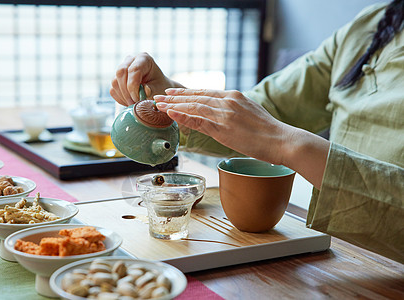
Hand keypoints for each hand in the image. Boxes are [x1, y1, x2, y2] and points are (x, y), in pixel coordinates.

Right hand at [110, 52, 182, 105]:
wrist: (157, 88)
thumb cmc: (160, 86)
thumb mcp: (160, 88)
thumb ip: (152, 89)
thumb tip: (145, 90)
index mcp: (143, 58)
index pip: (133, 69)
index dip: (133, 86)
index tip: (137, 99)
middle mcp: (130, 60)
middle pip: (121, 73)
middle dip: (126, 91)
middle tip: (134, 104)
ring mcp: (122, 69)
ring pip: (115, 82)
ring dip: (123, 96)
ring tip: (134, 105)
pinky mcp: (117, 79)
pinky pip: (113, 90)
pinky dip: (120, 99)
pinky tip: (130, 103)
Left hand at [154, 88, 329, 188]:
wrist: (282, 140)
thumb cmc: (269, 132)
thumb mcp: (249, 114)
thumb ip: (233, 111)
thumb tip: (221, 116)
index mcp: (234, 96)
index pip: (205, 92)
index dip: (188, 92)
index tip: (174, 92)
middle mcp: (228, 100)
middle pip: (196, 96)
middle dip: (176, 96)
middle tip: (159, 95)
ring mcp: (225, 113)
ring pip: (193, 106)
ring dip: (174, 104)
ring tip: (159, 104)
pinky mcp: (223, 127)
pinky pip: (198, 119)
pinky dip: (182, 115)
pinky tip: (171, 113)